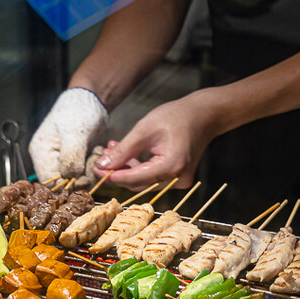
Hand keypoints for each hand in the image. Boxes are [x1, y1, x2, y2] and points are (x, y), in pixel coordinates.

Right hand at [28, 88, 107, 183]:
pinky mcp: (81, 162)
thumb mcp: (74, 132)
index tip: (83, 177)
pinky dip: (98, 165)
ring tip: (96, 149)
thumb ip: (71, 157)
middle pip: (67, 184)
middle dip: (84, 175)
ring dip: (93, 168)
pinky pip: (90, 174)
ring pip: (81, 181)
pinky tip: (99, 150)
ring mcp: (68, 163)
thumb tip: (72, 178)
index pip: (50, 183)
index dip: (67, 185)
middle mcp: (53, 162)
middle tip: (93, 156)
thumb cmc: (77, 110)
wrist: (92, 100)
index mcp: (42, 155)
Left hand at [93, 94, 216, 190]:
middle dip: (117, 173)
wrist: (204, 115)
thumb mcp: (145, 129)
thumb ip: (123, 150)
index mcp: (171, 166)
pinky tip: (125, 156)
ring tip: (110, 153)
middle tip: (100, 161)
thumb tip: (103, 166)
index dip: (112, 176)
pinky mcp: (177, 178)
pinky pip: (152, 177)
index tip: (95, 170)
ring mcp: (179, 181)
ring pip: (144, 181)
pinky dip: (138, 169)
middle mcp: (177, 179)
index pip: (134, 178)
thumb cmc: (177, 116)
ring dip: (126, 170)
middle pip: (138, 183)